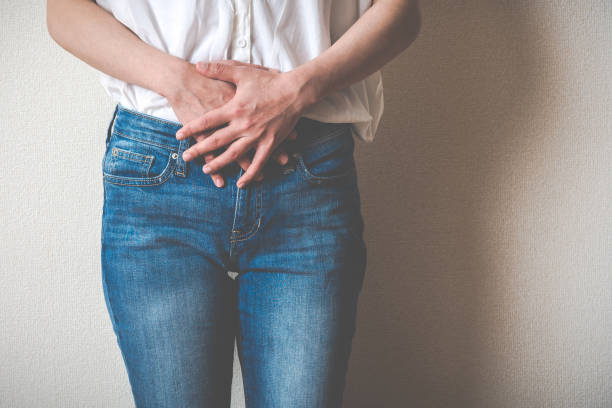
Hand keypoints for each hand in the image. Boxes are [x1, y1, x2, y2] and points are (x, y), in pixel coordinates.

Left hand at [175, 59, 311, 187]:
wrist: (296, 91)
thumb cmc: (269, 80)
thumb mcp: (243, 72)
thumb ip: (219, 70)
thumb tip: (198, 65)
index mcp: (235, 108)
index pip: (208, 121)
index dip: (192, 128)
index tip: (179, 135)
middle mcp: (244, 125)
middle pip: (217, 141)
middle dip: (199, 150)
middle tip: (186, 158)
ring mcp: (258, 136)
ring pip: (235, 154)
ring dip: (220, 163)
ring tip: (207, 170)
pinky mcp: (271, 143)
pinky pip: (259, 162)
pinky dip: (250, 174)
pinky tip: (241, 183)